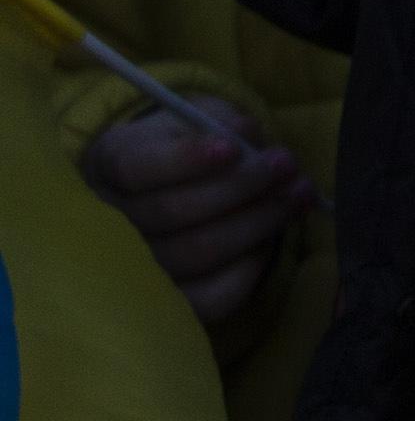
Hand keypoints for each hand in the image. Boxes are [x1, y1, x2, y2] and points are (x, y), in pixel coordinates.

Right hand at [81, 100, 311, 326]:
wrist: (178, 185)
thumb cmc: (192, 144)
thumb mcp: (201, 119)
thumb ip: (220, 124)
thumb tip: (246, 136)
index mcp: (113, 163)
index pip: (137, 167)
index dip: (186, 159)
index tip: (232, 148)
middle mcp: (111, 219)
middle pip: (172, 211)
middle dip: (240, 187)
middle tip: (285, 165)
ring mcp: (134, 266)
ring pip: (193, 253)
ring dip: (256, 224)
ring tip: (297, 195)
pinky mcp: (167, 301)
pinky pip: (208, 297)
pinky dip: (248, 268)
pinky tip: (269, 241)